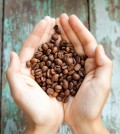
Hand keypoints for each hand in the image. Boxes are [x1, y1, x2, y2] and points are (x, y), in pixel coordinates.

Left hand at [6, 17, 62, 133]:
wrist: (45, 121)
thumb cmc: (32, 109)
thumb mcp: (19, 91)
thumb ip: (13, 72)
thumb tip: (12, 53)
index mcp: (25, 69)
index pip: (30, 46)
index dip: (38, 33)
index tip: (46, 21)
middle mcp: (36, 67)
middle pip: (41, 46)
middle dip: (47, 32)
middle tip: (54, 19)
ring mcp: (47, 70)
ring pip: (51, 51)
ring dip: (55, 39)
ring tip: (61, 28)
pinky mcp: (56, 75)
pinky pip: (59, 60)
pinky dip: (62, 51)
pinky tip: (67, 44)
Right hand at [57, 14, 111, 133]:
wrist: (81, 119)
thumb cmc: (92, 105)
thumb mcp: (102, 85)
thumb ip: (104, 65)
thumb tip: (99, 47)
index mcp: (94, 64)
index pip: (88, 42)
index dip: (80, 30)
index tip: (71, 19)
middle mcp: (84, 63)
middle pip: (77, 43)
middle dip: (70, 30)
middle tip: (61, 18)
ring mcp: (73, 68)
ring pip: (67, 49)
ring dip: (62, 37)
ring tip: (55, 26)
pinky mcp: (64, 74)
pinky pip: (60, 59)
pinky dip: (56, 50)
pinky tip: (50, 43)